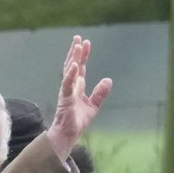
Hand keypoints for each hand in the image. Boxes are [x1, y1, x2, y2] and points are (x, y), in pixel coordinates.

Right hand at [45, 35, 111, 160]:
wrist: (68, 134)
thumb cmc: (77, 121)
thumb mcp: (93, 106)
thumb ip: (100, 93)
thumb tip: (108, 80)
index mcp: (77, 87)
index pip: (80, 67)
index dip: (83, 55)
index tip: (86, 42)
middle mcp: (71, 86)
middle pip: (73, 65)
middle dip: (76, 51)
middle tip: (78, 38)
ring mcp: (67, 91)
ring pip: (69, 71)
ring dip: (73, 58)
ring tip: (77, 46)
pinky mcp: (65, 99)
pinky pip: (67, 85)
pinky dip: (70, 75)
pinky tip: (74, 66)